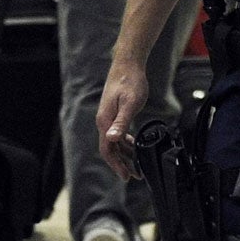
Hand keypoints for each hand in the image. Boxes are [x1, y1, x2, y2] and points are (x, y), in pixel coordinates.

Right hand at [96, 61, 149, 180]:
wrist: (127, 64)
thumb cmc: (130, 82)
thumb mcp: (129, 103)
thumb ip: (121, 122)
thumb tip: (113, 139)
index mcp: (105, 121)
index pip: (108, 150)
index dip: (116, 165)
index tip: (126, 176)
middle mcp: (104, 121)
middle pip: (110, 149)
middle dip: (121, 163)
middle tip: (134, 175)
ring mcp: (108, 117)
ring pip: (114, 142)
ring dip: (124, 154)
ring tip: (135, 164)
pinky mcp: (114, 113)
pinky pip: (117, 133)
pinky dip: (125, 142)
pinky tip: (133, 144)